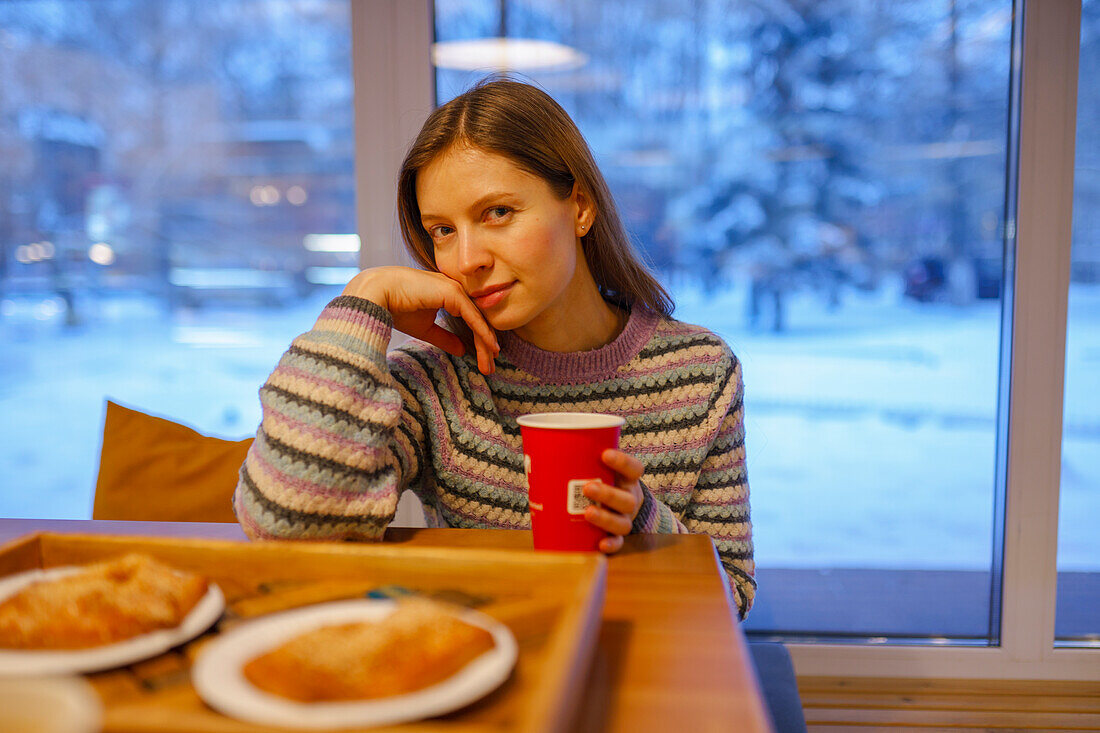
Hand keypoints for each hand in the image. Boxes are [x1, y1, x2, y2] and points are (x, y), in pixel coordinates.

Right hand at [342, 266, 499, 374]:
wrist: (377, 294)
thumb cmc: (395, 308)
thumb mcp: (425, 329)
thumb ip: (445, 338)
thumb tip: (463, 350)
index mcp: (449, 294)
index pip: (470, 319)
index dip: (479, 341)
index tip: (484, 361)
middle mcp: (456, 289)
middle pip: (478, 320)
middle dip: (485, 345)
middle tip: (490, 368)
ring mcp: (456, 289)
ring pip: (478, 320)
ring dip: (485, 343)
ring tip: (490, 364)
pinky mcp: (453, 292)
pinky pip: (473, 316)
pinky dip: (482, 333)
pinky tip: (489, 348)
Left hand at [582, 449, 644, 553]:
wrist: (618, 507)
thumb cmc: (599, 481)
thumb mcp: (595, 469)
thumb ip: (577, 462)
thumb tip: (536, 450)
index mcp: (626, 480)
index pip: (633, 469)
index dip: (622, 461)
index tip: (605, 454)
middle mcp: (629, 500)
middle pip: (626, 499)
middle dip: (607, 494)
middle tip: (586, 487)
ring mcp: (624, 520)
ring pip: (622, 522)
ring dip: (605, 518)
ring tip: (587, 513)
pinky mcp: (617, 537)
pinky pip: (618, 544)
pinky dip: (611, 545)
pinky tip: (600, 544)